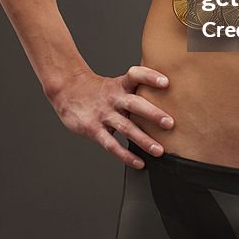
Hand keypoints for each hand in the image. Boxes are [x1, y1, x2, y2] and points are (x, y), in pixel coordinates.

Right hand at [47, 65, 173, 169]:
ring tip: (159, 150)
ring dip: (144, 140)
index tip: (166, 82)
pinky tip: (139, 163)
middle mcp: (113, 99)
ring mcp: (103, 115)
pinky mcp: (94, 129)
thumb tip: (166, 96)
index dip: (150, 77)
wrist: (67, 90)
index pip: (135, 75)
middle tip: (170, 123)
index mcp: (120, 85)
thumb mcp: (117, 83)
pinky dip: (126, 156)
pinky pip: (111, 145)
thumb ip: (136, 90)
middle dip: (153, 114)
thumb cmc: (99, 90)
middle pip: (134, 104)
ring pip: (126, 128)